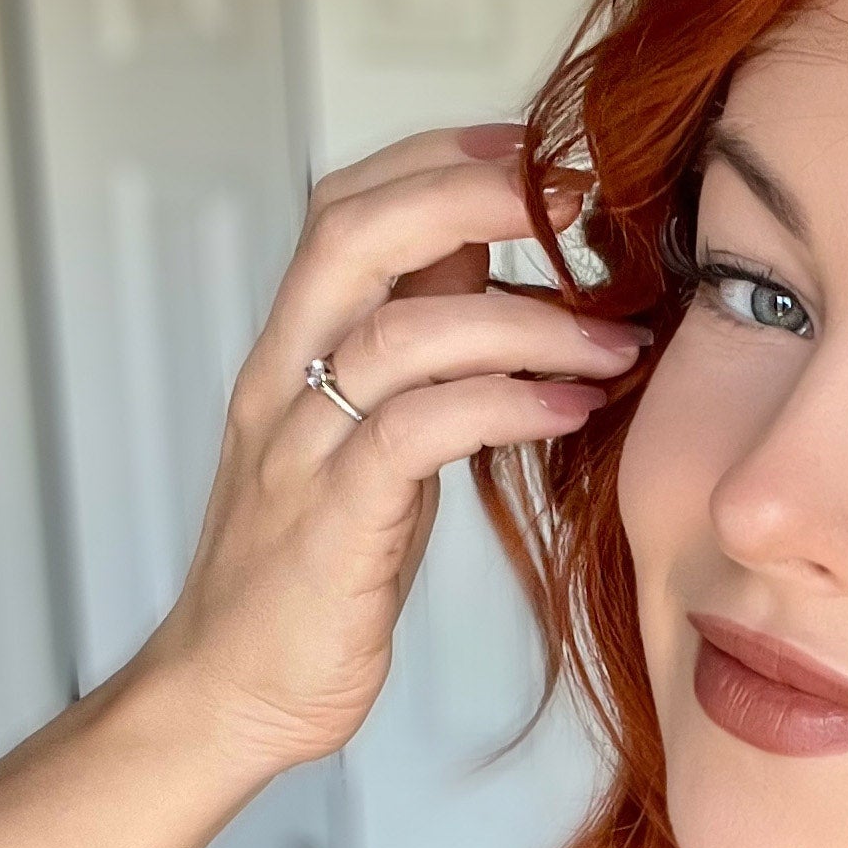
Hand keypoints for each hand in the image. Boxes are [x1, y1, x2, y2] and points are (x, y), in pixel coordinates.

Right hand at [140, 121, 648, 773]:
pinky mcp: (334, 525)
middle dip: (473, 196)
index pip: (344, 207)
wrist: (231, 693)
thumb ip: (409, 361)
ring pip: (402, 333)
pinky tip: (572, 410)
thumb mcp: (364, 444)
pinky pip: (419, 432)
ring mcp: (302, 450)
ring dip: (528, 321)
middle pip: (357, 234)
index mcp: (289, 354)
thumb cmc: (314, 576)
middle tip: (582, 207)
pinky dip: (505, 405)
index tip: (536, 154)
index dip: (437, 159)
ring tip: (616, 342)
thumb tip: (484, 273)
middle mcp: (282, 384)